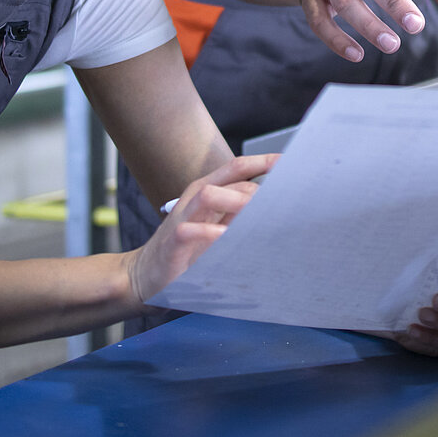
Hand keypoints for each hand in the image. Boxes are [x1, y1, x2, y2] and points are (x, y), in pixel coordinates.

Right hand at [125, 153, 277, 305]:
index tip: (289, 164)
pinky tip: (226, 239)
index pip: (238, 167)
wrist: (147, 274)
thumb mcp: (217, 226)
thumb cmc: (189, 249)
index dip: (264, 162)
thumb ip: (240, 213)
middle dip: (258, 191)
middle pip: (232, 181)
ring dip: (236, 201)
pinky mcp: (172, 240)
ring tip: (257, 215)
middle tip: (282, 205)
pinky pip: (190, 230)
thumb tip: (276, 205)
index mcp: (209, 189)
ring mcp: (182, 216)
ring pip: (209, 194)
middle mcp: (195, 197)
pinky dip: (210, 233)